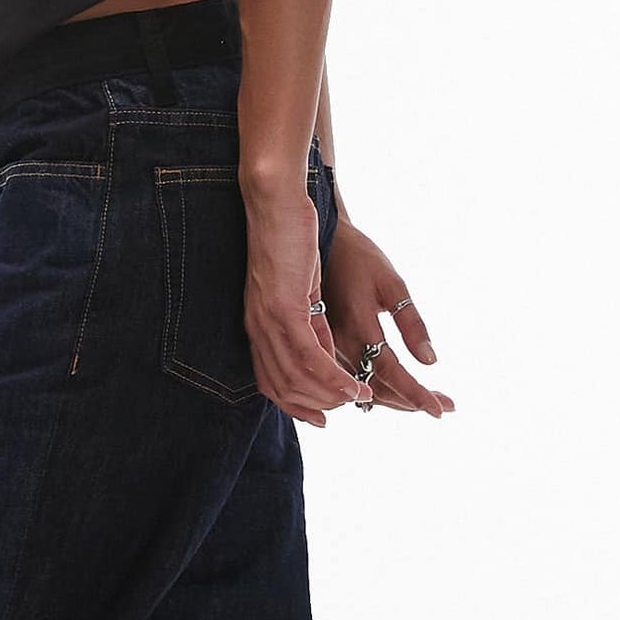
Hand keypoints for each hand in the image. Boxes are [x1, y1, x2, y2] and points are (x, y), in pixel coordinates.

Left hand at [241, 179, 373, 426]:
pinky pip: (310, 357)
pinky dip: (334, 378)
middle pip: (283, 388)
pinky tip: (355, 385)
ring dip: (333, 394)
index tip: (322, 418)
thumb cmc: (289, 236)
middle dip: (318, 405)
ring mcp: (269, 321)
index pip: (270, 383)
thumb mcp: (301, 288)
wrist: (277, 201)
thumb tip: (322, 351)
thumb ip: (308, 322)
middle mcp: (258, 329)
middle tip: (350, 405)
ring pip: (298, 378)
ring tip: (361, 396)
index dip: (295, 406)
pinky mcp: (285, 309)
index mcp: (258, 326)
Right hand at [318, 213, 453, 417]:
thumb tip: (430, 361)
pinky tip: (397, 390)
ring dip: (397, 400)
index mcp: (359, 326)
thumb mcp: (393, 283)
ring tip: (429, 400)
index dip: (417, 395)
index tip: (442, 409)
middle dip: (413, 402)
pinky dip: (376, 391)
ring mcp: (328, 350)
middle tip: (446, 405)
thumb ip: (412, 322)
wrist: (322, 244)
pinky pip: (351, 382)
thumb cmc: (361, 259)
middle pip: (378, 391)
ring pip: (363, 391)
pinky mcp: (324, 350)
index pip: (392, 373)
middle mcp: (339, 345)